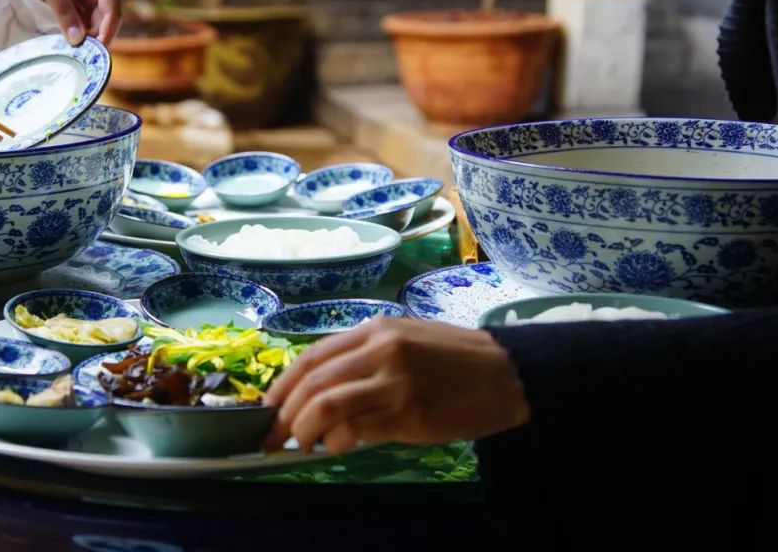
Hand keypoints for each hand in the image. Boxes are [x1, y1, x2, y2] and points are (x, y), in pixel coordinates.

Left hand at [26, 0, 123, 46]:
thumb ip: (64, 12)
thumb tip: (78, 40)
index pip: (112, 12)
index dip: (106, 35)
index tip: (96, 54)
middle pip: (108, 20)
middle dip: (95, 37)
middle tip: (81, 55)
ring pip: (101, 24)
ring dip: (89, 36)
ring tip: (74, 48)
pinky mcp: (97, 4)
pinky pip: (94, 23)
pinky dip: (84, 32)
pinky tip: (73, 38)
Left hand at [263, 317, 529, 454]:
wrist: (507, 373)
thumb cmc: (457, 358)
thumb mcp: (407, 340)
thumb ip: (365, 358)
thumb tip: (323, 391)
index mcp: (376, 329)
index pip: (313, 355)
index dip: (283, 384)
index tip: (269, 407)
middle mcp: (380, 350)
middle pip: (313, 382)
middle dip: (285, 413)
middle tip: (274, 436)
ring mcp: (394, 382)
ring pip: (327, 405)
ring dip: (304, 430)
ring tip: (300, 445)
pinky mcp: (409, 414)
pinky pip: (357, 429)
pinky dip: (337, 441)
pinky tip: (337, 447)